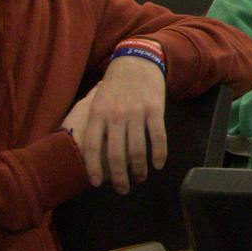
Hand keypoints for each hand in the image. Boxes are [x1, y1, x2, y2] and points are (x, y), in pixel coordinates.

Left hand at [64, 56, 167, 192]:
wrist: (136, 61)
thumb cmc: (115, 85)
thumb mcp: (98, 101)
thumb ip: (96, 124)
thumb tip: (93, 152)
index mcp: (98, 113)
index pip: (92, 146)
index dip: (93, 167)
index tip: (97, 183)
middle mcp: (116, 115)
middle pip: (116, 154)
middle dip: (120, 177)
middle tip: (123, 189)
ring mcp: (136, 113)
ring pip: (138, 150)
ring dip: (140, 169)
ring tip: (140, 177)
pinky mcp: (155, 110)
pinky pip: (158, 138)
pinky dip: (159, 155)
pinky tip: (158, 165)